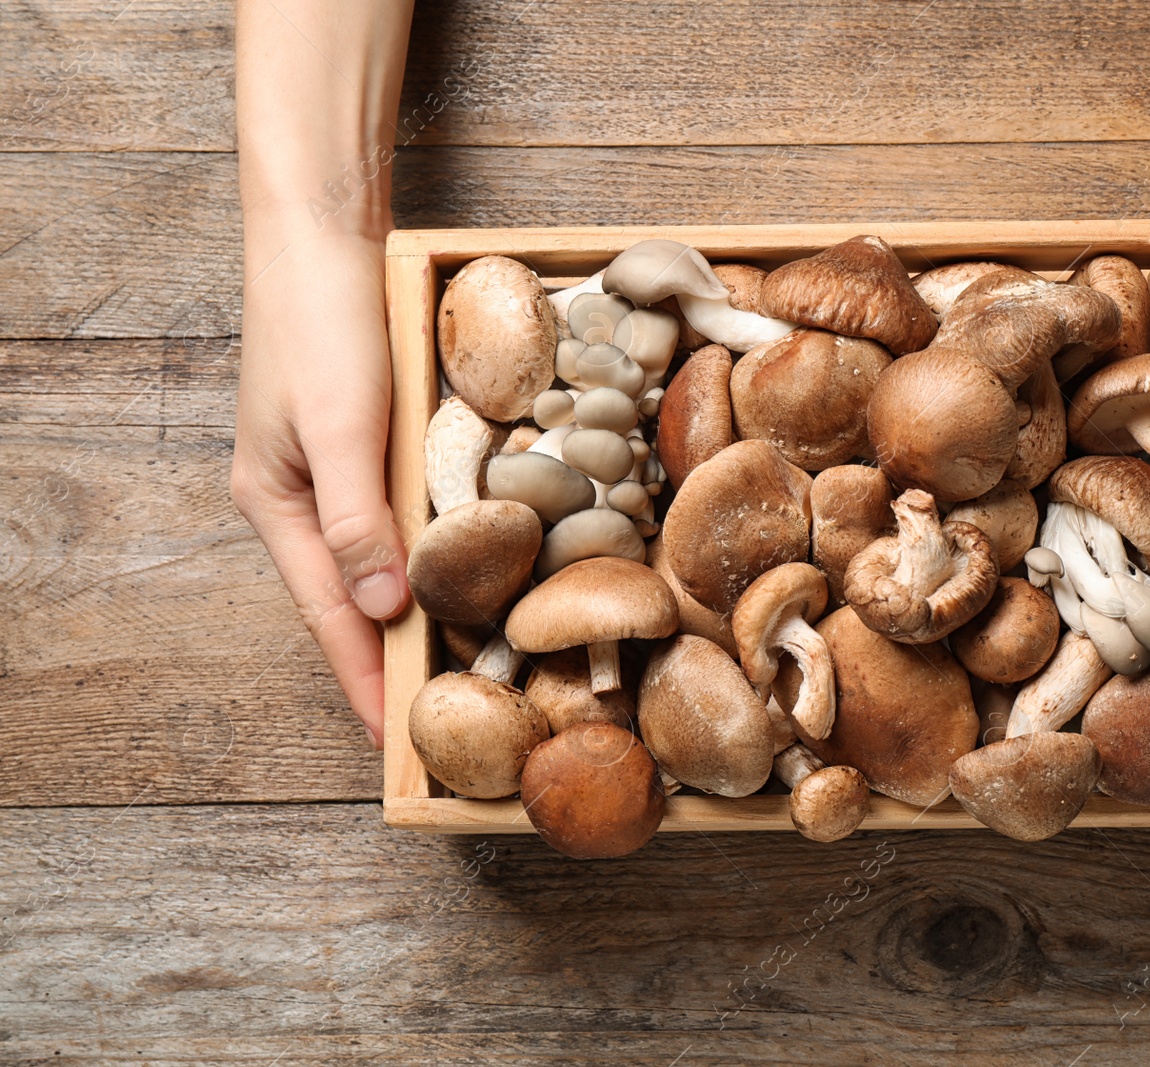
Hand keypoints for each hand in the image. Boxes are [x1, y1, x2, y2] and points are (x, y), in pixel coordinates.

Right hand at [230, 225, 408, 746]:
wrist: (319, 234)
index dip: (363, 678)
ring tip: (447, 664)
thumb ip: (357, 521)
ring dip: (406, 611)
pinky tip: (453, 571)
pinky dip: (420, 554)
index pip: (329, 616)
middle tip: (432, 717)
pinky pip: (393, 517)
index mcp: (279, 505)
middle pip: (348, 598)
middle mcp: (301, 498)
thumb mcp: (342, 426)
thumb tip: (381, 609)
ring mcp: (331, 470)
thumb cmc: (323, 323)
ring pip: (374, 561)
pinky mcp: (363, 441)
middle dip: (384, 659)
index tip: (393, 741)